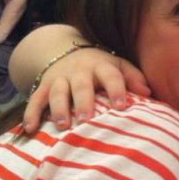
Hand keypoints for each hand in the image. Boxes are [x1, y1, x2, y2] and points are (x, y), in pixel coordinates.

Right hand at [23, 48, 150, 132]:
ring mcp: (59, 78)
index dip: (117, 89)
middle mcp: (79, 71)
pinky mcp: (43, 85)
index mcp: (101, 65)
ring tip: (63, 126)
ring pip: (57, 92)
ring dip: (59, 109)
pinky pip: (35, 99)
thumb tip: (148, 93)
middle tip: (87, 119)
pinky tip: (30, 129)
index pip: (111, 75)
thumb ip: (133, 78)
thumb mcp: (118, 65)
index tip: (121, 106)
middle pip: (81, 85)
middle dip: (84, 102)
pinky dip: (31, 113)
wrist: (66, 50)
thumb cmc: (100, 66)